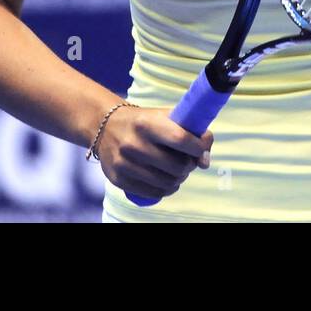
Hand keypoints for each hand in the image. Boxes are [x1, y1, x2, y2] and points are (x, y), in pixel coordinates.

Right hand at [96, 105, 213, 202]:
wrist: (105, 126)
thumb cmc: (144, 122)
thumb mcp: (165, 117)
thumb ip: (190, 133)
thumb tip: (205, 161)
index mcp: (147, 123)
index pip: (181, 139)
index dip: (198, 147)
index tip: (201, 147)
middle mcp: (133, 143)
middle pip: (177, 165)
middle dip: (189, 165)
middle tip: (187, 161)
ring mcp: (124, 163)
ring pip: (167, 182)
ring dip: (179, 178)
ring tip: (178, 171)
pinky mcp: (118, 179)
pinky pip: (153, 193)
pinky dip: (166, 189)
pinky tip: (167, 181)